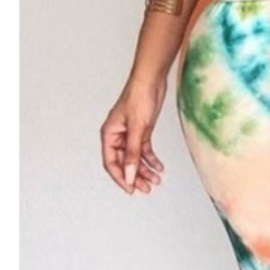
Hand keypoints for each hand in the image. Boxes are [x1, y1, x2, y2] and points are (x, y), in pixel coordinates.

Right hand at [100, 76, 167, 194]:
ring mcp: (130, 134)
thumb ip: (133, 153)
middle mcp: (117, 136)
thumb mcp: (137, 128)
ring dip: (144, 170)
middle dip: (135, 176)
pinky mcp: (142, 130)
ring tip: (155, 180)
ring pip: (135, 158)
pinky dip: (151, 159)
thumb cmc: (139, 97)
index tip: (131, 189)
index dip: (121, 178)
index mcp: (109, 134)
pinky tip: (159, 167)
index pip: (111, 163)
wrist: (152, 80)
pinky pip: (144, 150)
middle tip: (147, 188)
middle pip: (124, 163)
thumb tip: (129, 174)